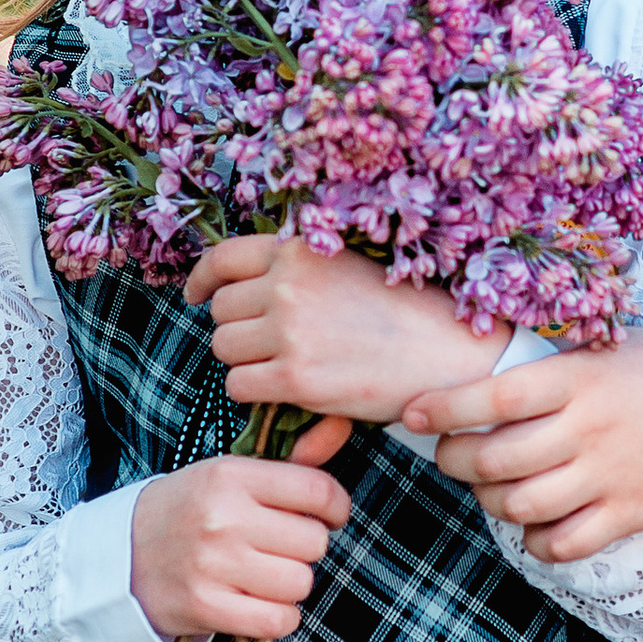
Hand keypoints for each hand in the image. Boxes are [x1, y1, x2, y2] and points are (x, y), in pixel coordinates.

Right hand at [129, 430, 353, 641]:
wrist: (121, 557)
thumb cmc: (188, 512)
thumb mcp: (228, 475)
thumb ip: (288, 463)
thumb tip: (342, 427)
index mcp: (229, 476)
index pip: (316, 490)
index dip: (336, 507)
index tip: (328, 516)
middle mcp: (222, 518)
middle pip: (314, 542)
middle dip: (304, 548)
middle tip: (278, 547)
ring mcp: (213, 565)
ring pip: (300, 583)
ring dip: (289, 584)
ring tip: (262, 574)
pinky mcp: (206, 607)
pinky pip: (279, 620)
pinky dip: (277, 617)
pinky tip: (257, 603)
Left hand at [193, 232, 507, 428]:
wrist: (446, 352)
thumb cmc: (401, 313)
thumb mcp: (346, 269)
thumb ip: (294, 272)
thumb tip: (228, 287)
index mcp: (300, 249)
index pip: (224, 258)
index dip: (203, 280)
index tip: (196, 295)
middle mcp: (288, 284)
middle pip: (221, 311)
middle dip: (238, 328)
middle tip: (270, 345)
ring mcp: (289, 330)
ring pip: (225, 349)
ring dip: (245, 361)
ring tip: (284, 366)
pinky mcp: (295, 376)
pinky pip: (238, 385)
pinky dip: (254, 392)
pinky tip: (286, 389)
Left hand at [404, 332, 642, 560]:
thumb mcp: (613, 348)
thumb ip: (555, 361)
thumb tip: (484, 355)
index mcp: (580, 378)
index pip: (494, 396)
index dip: (444, 408)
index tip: (411, 414)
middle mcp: (590, 427)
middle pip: (495, 459)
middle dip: (456, 462)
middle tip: (452, 456)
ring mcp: (610, 474)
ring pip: (520, 505)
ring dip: (492, 502)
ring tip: (493, 489)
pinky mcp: (631, 513)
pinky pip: (562, 543)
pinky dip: (537, 541)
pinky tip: (538, 526)